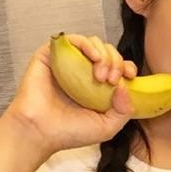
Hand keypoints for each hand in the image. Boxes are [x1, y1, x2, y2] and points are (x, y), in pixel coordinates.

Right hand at [4, 34, 136, 154]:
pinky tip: (94, 57)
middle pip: (108, 52)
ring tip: (101, 75)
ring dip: (104, 55)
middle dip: (117, 62)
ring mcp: (67, 63)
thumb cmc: (70, 132)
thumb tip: (127, 86)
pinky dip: (87, 44)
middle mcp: (83, 72)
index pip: (118, 67)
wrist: (40, 132)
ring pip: (93, 43)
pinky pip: (72, 39)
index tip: (130, 76)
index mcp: (97, 87)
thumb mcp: (107, 127)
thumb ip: (124, 111)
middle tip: (112, 80)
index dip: (127, 67)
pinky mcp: (51, 55)